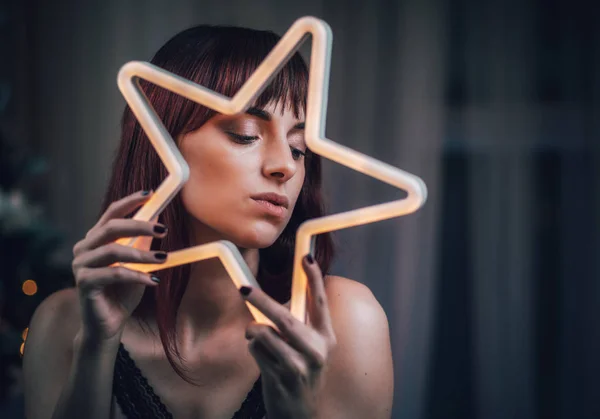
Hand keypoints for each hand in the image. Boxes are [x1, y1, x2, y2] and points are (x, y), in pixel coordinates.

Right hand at [71, 190, 167, 342]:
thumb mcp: (138, 263)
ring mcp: (80, 265)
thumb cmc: (123, 292)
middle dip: (139, 225)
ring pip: (113, 251)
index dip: (130, 202)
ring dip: (142, 254)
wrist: (108, 324)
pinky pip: (114, 274)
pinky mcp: (83, 283)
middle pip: (111, 228)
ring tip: (162, 258)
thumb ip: (143, 242)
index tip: (150, 194)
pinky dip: (136, 275)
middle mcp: (84, 248)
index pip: (111, 213)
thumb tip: (158, 216)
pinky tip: (153, 281)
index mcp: (95, 239)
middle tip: (163, 229)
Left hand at [241, 255, 336, 418]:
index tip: (306, 257)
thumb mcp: (310, 348)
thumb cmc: (303, 372)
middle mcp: (317, 349)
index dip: (314, 278)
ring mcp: (299, 365)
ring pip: (264, 333)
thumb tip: (277, 297)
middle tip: (244, 288)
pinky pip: (256, 350)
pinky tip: (264, 360)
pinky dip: (254, 349)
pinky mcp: (282, 377)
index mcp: (326, 337)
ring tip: (260, 341)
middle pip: (284, 317)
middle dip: (261, 300)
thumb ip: (299, 323)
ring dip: (254, 333)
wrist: (302, 412)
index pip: (320, 302)